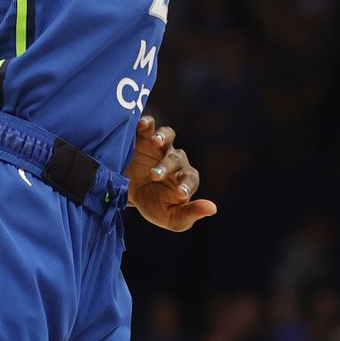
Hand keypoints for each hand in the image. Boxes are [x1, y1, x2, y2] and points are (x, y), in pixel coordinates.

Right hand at [125, 116, 216, 231]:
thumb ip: (190, 214)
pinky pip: (148, 125)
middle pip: (176, 158)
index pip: (191, 178)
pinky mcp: (143, 136)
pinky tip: (142, 124)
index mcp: (184, 178)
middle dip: (166, 166)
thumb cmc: (154, 204)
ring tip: (155, 142)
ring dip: (163, 136)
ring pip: (168, 135)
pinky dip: (146, 122)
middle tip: (154, 176)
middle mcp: (174, 158)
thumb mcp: (171, 218)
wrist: (126, 191)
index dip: (187, 185)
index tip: (180, 195)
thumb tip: (213, 208)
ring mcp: (159, 145)